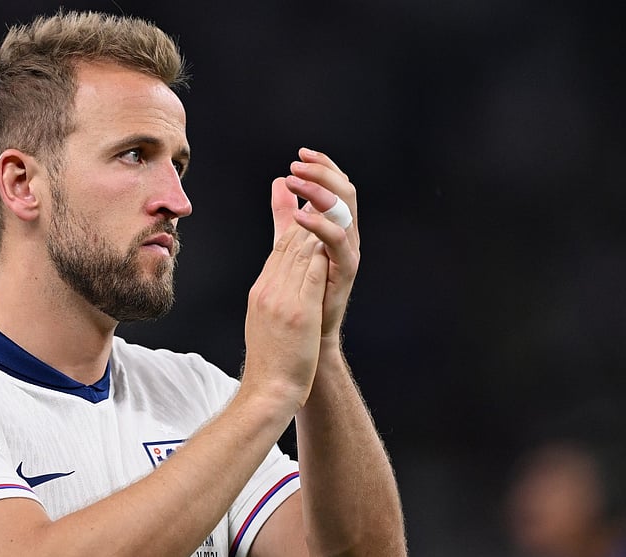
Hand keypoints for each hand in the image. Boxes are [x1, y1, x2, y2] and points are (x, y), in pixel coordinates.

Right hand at [241, 218, 329, 415]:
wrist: (269, 389)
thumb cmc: (272, 360)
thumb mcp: (268, 321)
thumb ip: (276, 292)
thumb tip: (280, 280)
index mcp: (262, 291)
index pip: (280, 248)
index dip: (295, 222)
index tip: (308, 203)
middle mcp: (268, 289)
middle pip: (289, 242)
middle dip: (306, 213)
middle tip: (319, 189)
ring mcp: (281, 298)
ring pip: (299, 250)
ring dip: (315, 223)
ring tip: (328, 202)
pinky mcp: (297, 309)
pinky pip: (310, 270)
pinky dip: (320, 248)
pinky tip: (332, 234)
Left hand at [270, 148, 359, 341]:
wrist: (305, 333)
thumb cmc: (300, 290)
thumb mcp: (288, 243)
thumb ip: (285, 213)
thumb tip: (278, 183)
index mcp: (335, 225)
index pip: (336, 186)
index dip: (322, 167)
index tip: (301, 154)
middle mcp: (346, 235)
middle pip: (345, 191)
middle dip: (322, 173)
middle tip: (297, 165)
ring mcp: (348, 252)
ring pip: (344, 209)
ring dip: (318, 190)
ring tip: (294, 181)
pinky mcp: (345, 270)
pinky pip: (337, 240)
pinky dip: (319, 224)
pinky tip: (299, 215)